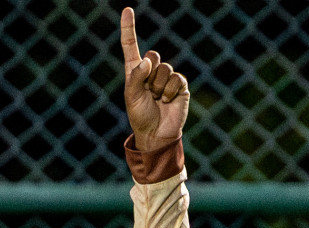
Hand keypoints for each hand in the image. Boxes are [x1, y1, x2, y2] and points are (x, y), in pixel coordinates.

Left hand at [121, 8, 187, 151]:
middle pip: (153, 56)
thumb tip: (149, 60)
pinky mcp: (180, 85)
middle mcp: (151, 71)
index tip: (128, 10)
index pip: (130, 45)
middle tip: (149, 93)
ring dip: (159, 87)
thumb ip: (137, 76)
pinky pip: (176, 79)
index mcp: (135, 71)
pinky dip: (170, 92)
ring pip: (165, 69)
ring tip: (158, 100)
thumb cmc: (140, 116)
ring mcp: (166, 77)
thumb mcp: (132, 96)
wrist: (157, 134)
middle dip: (149, 76)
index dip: (129, 28)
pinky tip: (168, 102)